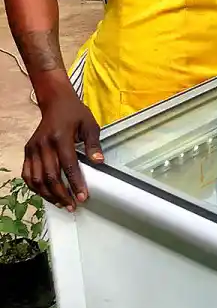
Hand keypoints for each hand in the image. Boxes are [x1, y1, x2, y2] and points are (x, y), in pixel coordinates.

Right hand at [24, 91, 102, 209]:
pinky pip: (27, 174)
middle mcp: (44, 144)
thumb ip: (93, 144)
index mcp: (60, 137)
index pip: (68, 165)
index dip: (75, 183)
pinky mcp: (27, 151)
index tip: (83, 197)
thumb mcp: (90, 125)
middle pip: (50, 176)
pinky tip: (46, 194)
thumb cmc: (75, 114)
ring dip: (48, 194)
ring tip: (61, 203)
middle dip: (62, 194)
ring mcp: (33, 148)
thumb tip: (99, 162)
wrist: (55, 102)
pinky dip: (35, 187)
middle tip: (73, 205)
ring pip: (36, 178)